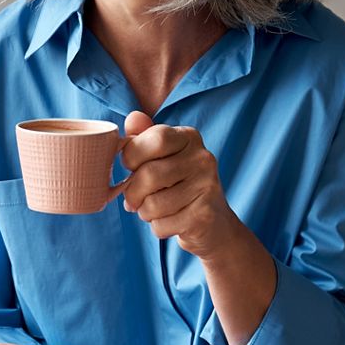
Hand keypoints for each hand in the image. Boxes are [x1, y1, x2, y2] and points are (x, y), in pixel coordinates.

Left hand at [120, 110, 241, 259]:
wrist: (214, 224)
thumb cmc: (178, 185)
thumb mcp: (162, 157)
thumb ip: (144, 137)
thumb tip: (133, 117)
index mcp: (189, 137)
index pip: (154, 139)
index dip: (132, 156)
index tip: (131, 167)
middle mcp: (203, 158)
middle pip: (149, 174)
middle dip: (132, 193)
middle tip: (134, 199)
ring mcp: (207, 187)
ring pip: (152, 204)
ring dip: (144, 212)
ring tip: (153, 210)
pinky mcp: (204, 216)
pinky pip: (162, 225)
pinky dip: (157, 227)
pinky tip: (170, 221)